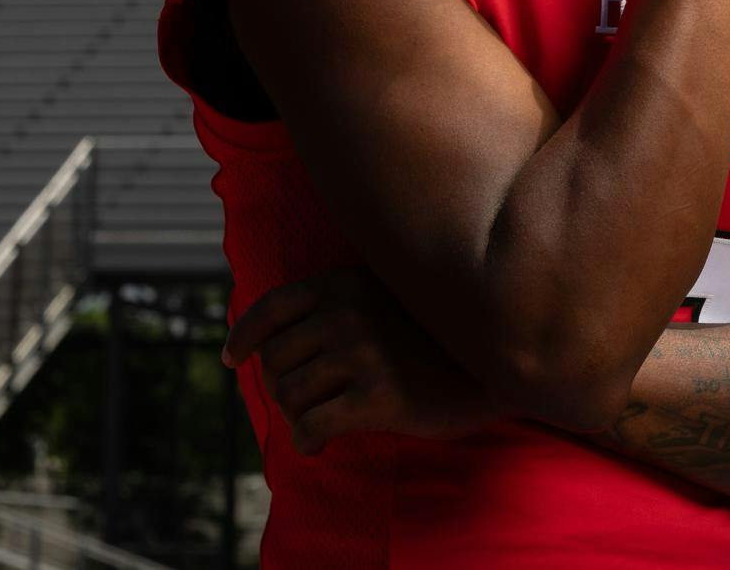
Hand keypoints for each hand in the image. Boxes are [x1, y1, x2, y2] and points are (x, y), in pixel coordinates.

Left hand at [220, 266, 500, 454]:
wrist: (496, 360)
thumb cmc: (436, 336)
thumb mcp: (386, 297)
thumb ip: (340, 304)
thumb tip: (276, 340)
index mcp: (346, 284)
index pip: (273, 307)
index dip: (244, 336)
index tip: (233, 359)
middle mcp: (348, 313)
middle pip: (276, 359)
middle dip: (281, 387)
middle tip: (304, 404)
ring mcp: (363, 354)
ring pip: (289, 395)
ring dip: (296, 416)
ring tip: (318, 422)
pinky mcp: (378, 397)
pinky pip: (311, 426)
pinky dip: (306, 441)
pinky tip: (319, 446)